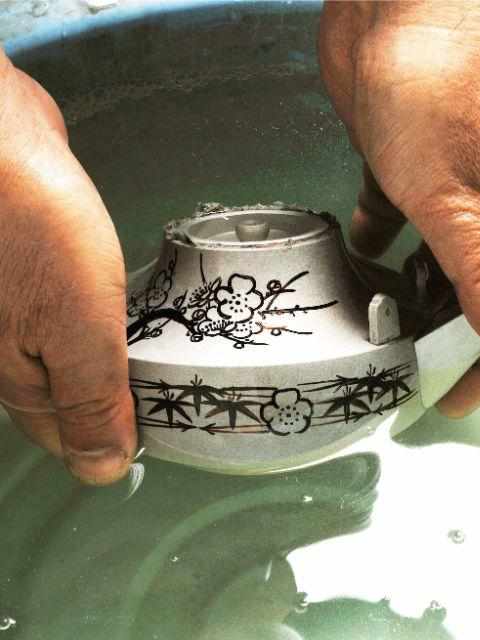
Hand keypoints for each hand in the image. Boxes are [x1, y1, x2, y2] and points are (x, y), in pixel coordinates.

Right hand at [0, 52, 135, 482]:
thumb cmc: (35, 236)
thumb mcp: (77, 331)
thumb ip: (91, 401)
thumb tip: (104, 472)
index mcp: (19, 376)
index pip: (69, 436)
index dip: (114, 438)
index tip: (164, 427)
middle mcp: (4, 349)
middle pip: (63, 398)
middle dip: (110, 401)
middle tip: (167, 391)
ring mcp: (11, 307)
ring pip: (61, 355)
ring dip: (104, 361)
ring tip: (152, 359)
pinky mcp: (28, 269)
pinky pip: (62, 313)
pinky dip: (94, 320)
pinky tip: (116, 310)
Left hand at [319, 0, 479, 416]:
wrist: (395, 2)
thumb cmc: (442, 88)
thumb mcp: (461, 200)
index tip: (453, 396)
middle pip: (475, 289)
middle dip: (444, 330)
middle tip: (403, 365)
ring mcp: (448, 184)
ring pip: (435, 257)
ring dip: (412, 291)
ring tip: (380, 325)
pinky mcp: (404, 165)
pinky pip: (396, 217)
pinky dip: (380, 240)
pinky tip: (362, 257)